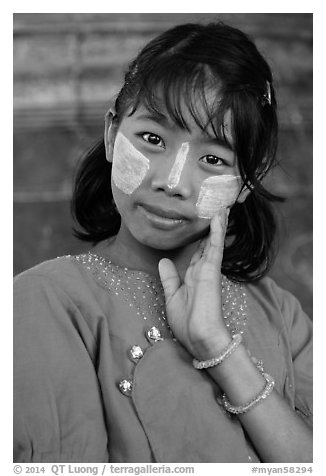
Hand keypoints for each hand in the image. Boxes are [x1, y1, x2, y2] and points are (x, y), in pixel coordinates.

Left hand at [158, 208, 230, 358]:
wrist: (200, 339)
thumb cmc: (187, 323)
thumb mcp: (172, 296)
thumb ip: (169, 278)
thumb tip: (164, 261)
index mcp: (194, 277)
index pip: (198, 253)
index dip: (200, 239)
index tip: (202, 225)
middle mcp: (203, 271)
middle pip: (207, 244)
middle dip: (211, 228)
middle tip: (216, 209)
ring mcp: (208, 270)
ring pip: (213, 242)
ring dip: (217, 224)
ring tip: (221, 207)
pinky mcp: (212, 271)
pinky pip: (215, 248)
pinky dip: (217, 232)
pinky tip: (219, 218)